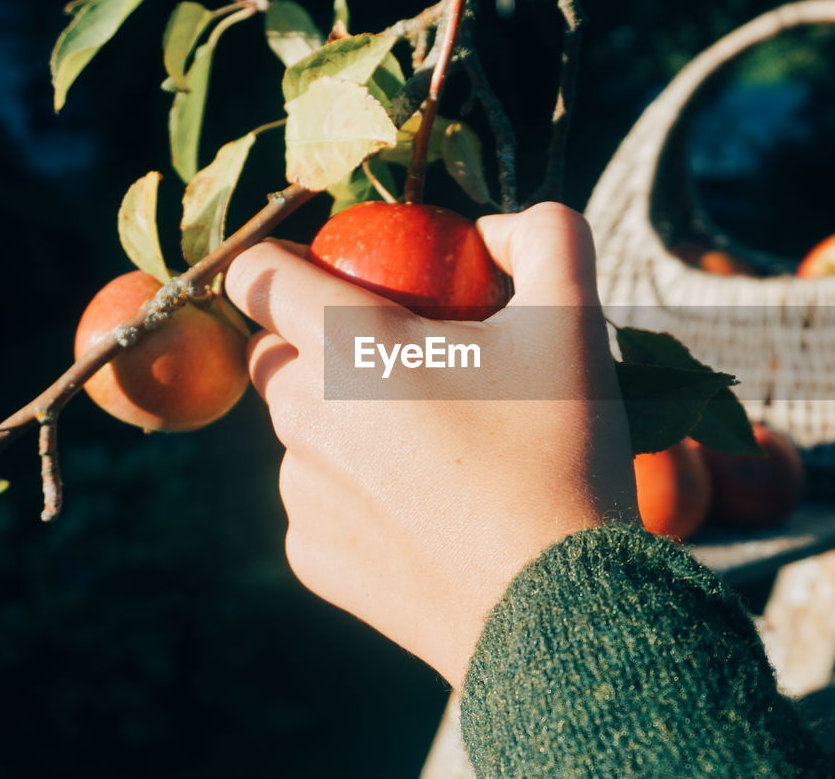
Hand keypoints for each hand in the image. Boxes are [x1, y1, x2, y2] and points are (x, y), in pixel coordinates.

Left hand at [224, 203, 636, 686]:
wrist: (558, 604)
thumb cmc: (561, 449)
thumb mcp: (575, 320)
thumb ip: (545, 237)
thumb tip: (499, 229)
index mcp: (346, 344)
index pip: (259, 274)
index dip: (285, 263)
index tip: (331, 275)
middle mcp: (300, 414)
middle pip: (278, 354)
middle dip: (324, 346)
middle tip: (412, 366)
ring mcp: (299, 494)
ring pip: (300, 431)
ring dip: (342, 421)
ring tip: (433, 448)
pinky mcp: (312, 558)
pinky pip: (320, 502)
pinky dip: (357, 494)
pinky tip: (426, 512)